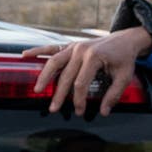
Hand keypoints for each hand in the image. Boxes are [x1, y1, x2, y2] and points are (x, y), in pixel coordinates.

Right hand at [26, 26, 151, 117]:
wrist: (125, 39)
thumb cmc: (125, 59)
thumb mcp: (124, 77)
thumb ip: (114, 95)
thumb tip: (103, 112)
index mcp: (94, 57)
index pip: (81, 83)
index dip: (78, 99)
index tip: (79, 111)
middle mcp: (81, 50)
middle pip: (65, 75)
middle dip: (59, 94)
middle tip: (53, 109)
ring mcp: (74, 46)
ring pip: (54, 61)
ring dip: (45, 76)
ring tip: (38, 90)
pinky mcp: (70, 45)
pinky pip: (52, 48)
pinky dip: (38, 51)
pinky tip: (25, 55)